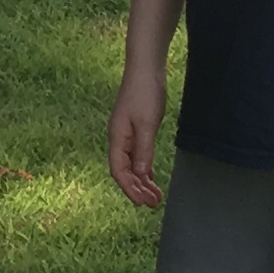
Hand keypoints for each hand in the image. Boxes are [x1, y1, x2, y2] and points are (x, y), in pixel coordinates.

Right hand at [107, 72, 165, 207]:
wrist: (145, 69)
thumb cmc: (144, 93)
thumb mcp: (146, 124)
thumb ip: (143, 150)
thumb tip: (142, 175)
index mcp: (117, 137)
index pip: (119, 171)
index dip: (130, 189)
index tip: (143, 203)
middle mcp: (119, 138)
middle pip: (125, 171)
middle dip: (137, 189)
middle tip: (154, 204)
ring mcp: (127, 134)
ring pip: (132, 165)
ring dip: (142, 181)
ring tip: (156, 196)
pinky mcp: (136, 129)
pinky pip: (137, 156)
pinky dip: (144, 169)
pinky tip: (152, 178)